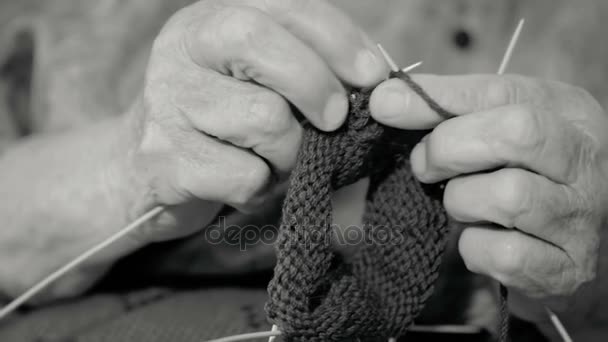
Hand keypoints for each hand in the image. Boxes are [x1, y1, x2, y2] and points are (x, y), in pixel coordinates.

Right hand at [126, 0, 386, 241]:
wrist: (140, 170)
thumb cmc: (220, 122)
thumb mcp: (255, 80)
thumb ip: (307, 67)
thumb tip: (374, 78)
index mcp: (210, 19)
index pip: (283, 6)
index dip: (337, 38)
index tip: (372, 75)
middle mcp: (181, 49)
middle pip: (259, 44)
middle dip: (315, 85)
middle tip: (334, 120)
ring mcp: (166, 102)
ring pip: (264, 120)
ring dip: (290, 153)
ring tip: (275, 160)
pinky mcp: (163, 159)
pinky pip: (246, 177)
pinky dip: (262, 189)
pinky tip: (246, 184)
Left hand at [369, 74, 607, 325]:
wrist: (560, 242)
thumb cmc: (516, 173)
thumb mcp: (491, 126)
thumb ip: (443, 107)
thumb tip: (384, 98)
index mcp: (569, 113)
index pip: (501, 93)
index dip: (436, 100)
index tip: (386, 106)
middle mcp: (586, 162)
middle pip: (516, 135)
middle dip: (449, 149)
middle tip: (426, 166)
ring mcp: (581, 217)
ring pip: (507, 195)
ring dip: (461, 201)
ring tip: (463, 202)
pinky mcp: (565, 268)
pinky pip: (503, 254)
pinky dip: (475, 247)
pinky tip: (481, 237)